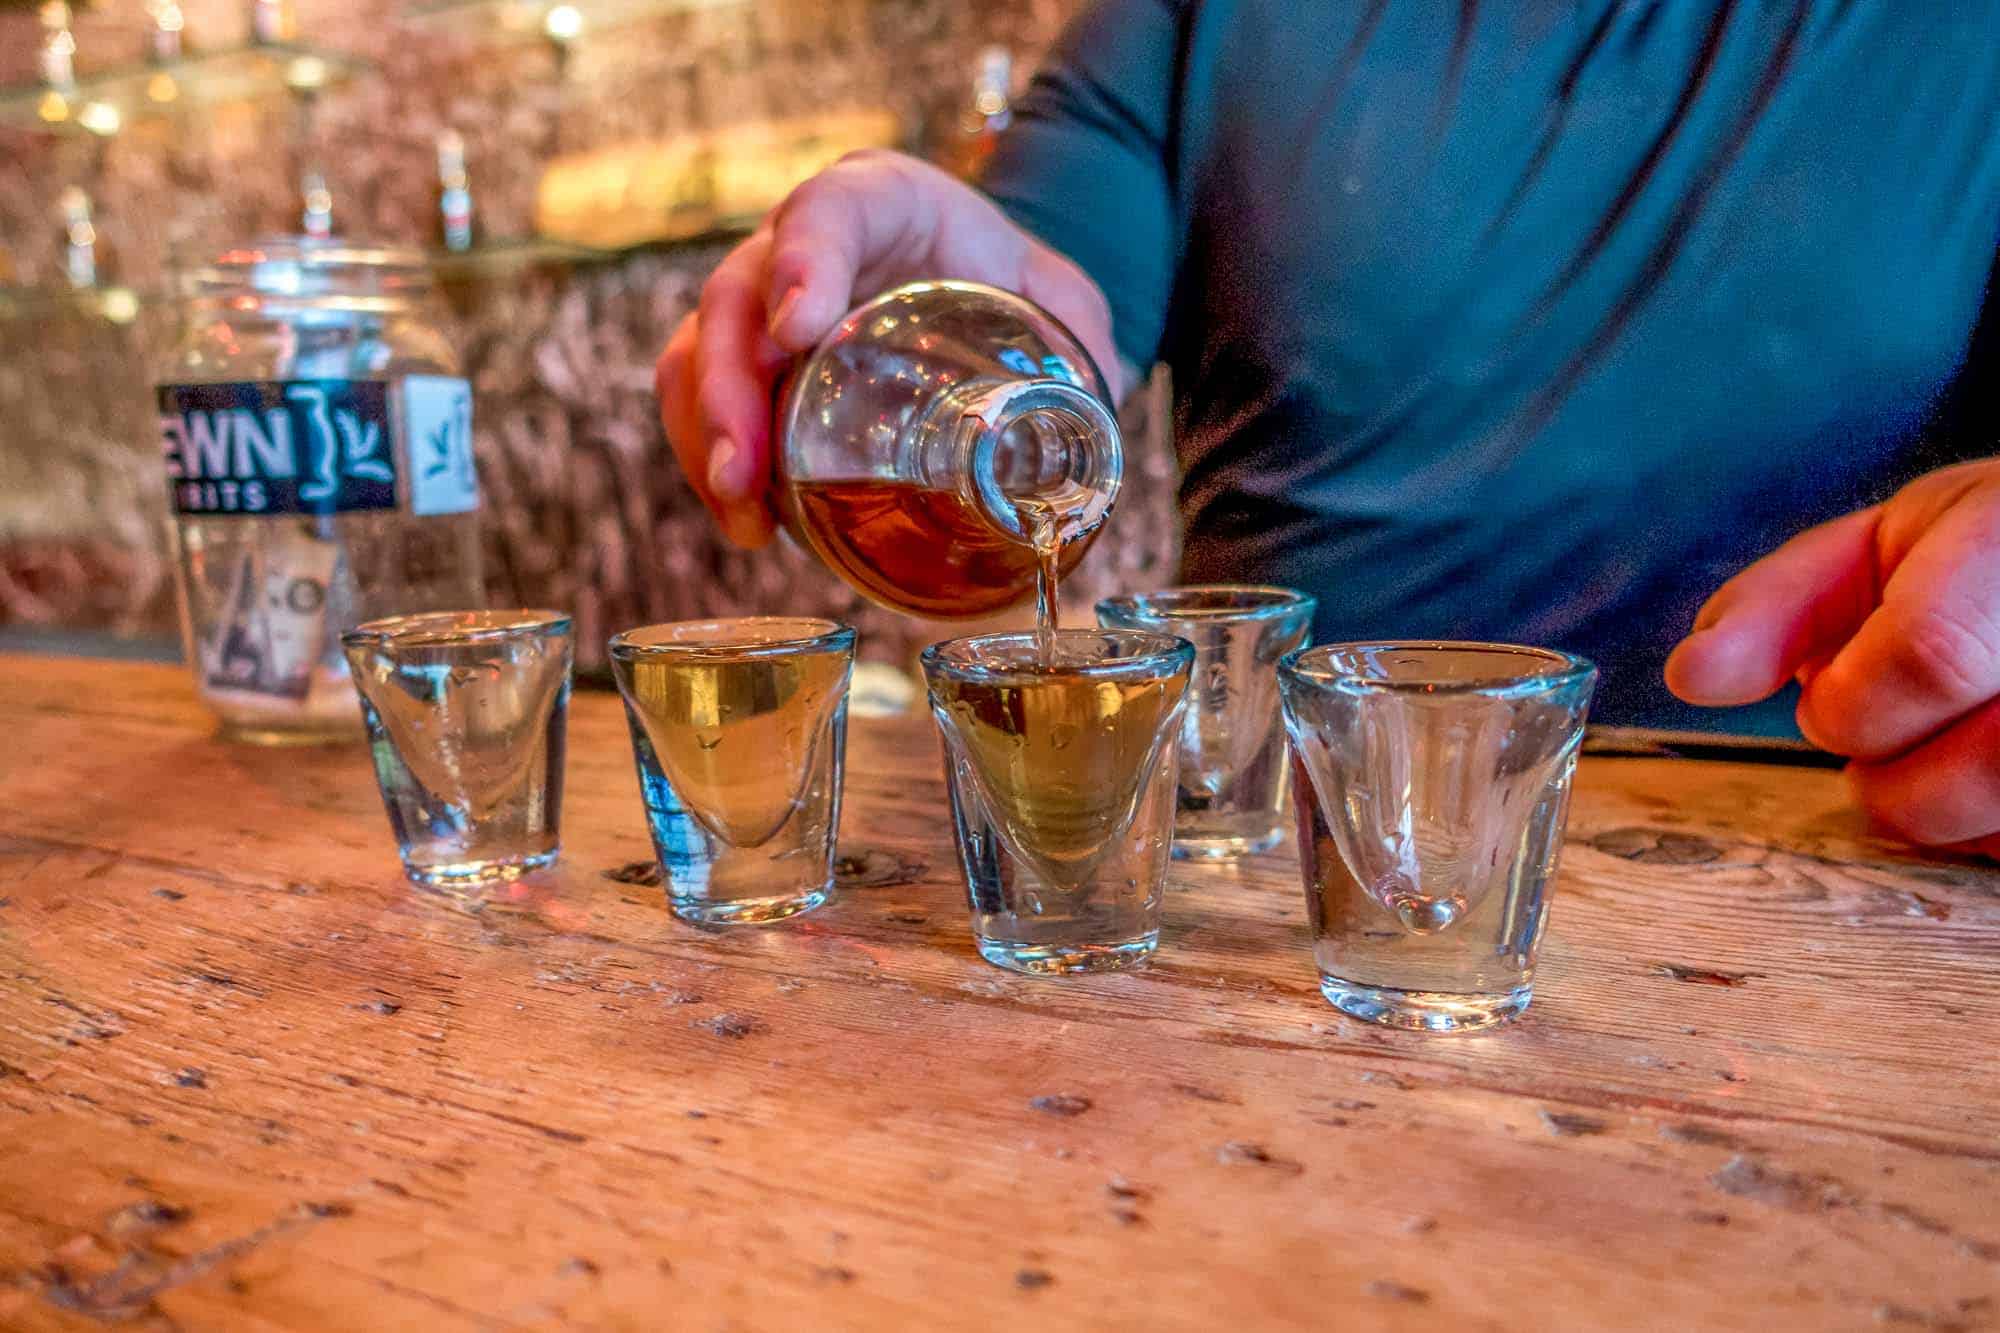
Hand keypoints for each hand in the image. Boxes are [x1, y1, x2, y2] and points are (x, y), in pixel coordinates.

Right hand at [654, 149, 1122, 547]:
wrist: (982, 288)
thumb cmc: (1011, 283)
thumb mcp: (1059, 299)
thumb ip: (1081, 347)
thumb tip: (1097, 435)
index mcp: (881, 202)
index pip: (828, 211)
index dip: (804, 262)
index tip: (800, 328)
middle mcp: (801, 242)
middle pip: (735, 297)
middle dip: (729, 387)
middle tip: (747, 467)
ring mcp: (763, 305)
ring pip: (700, 355)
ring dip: (707, 438)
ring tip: (742, 514)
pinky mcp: (750, 366)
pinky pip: (701, 404)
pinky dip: (713, 464)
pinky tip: (748, 523)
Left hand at [1666, 459, 1999, 856]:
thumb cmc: (1977, 556)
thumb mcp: (1877, 548)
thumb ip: (1778, 607)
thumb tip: (1691, 676)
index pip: (1932, 656)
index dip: (1855, 707)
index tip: (1831, 701)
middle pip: (1991, 765)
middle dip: (1900, 783)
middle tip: (1882, 745)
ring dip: (1955, 820)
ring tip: (1944, 758)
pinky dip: (1994, 835)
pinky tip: (1988, 785)